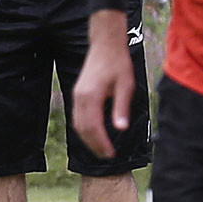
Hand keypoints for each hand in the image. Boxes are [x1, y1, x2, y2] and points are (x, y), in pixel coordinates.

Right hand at [70, 10, 135, 158]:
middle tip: (107, 156)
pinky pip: (77, 116)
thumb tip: (120, 128)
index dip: (102, 143)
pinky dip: (84, 129)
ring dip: (87, 139)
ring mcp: (77, 95)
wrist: (105, 44)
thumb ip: (121, 108)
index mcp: (91, 97)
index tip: (111, 154)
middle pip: (82, 128)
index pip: (93, 127)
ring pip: (77, 124)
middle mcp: (80, 97)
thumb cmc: (118, 63)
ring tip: (100, 148)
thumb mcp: (125, 86)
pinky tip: (94, 133)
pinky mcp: (78, 93)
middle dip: (93, 145)